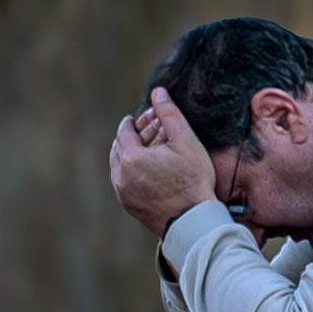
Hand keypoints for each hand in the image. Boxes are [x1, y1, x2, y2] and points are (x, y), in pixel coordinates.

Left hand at [106, 97, 211, 237]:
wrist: (193, 220)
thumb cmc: (193, 180)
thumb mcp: (186, 141)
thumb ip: (169, 114)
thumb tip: (158, 91)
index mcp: (131, 157)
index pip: (124, 131)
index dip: (131, 122)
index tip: (135, 119)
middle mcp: (121, 175)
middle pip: (119, 148)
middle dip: (130, 136)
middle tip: (143, 131)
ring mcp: (123, 192)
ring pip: (118, 165)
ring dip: (128, 154)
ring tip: (143, 149)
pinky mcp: (129, 205)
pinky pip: (123, 181)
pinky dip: (130, 171)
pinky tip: (145, 169)